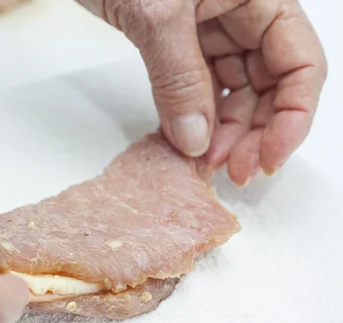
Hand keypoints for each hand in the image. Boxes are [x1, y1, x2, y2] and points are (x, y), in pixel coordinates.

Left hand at [79, 0, 326, 185]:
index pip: (300, 63)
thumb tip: (196, 141)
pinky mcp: (178, 42)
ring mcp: (211, 28)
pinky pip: (196, 87)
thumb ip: (179, 76)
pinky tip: (183, 141)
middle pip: (267, 85)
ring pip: (232, 91)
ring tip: (201, 162)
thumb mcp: (158, 13)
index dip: (292, 117)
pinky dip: (191, 115)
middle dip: (252, 132)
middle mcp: (243, 12)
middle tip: (227, 171)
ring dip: (221, 131)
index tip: (266, 159)